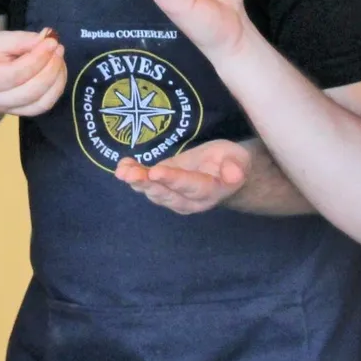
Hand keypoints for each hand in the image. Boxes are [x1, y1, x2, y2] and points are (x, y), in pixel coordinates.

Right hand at [0, 28, 66, 116]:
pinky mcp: (21, 114)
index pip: (17, 74)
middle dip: (51, 68)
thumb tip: (46, 40)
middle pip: (32, 91)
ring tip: (59, 59)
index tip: (52, 42)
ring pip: (42, 103)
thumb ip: (22, 40)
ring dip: (57, 80)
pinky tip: (58, 72)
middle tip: (58, 49)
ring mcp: (9, 110)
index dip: (39, 58)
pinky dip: (56, 89)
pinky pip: (44, 106)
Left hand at [114, 140, 250, 214]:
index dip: (173, 180)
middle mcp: (188, 200)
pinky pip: (147, 184)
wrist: (223, 173)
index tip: (156, 172)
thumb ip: (235, 167)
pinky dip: (133, 176)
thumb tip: (234, 174)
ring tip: (123, 171)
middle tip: (130, 174)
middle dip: (147, 183)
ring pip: (153, 192)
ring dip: (137, 181)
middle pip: (166, 194)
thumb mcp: (238, 159)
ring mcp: (173, 197)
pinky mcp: (162, 188)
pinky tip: (122, 166)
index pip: (190, 186)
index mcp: (209, 191)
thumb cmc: (231, 162)